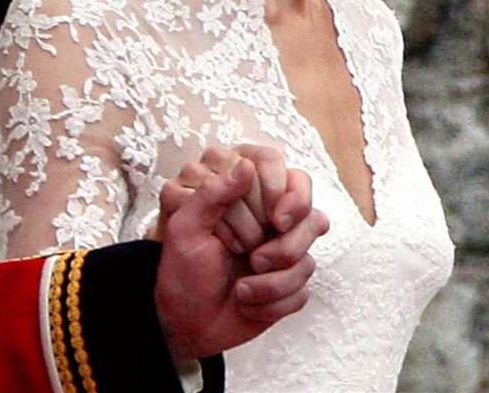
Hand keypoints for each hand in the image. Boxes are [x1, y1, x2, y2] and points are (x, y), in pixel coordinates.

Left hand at [153, 153, 329, 358]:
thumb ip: (212, 193)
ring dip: (272, 282)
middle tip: (245, 255)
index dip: (282, 197)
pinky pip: (302, 290)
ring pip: (307, 258)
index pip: (289, 177)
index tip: (271, 220)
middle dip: (280, 246)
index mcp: (245, 197)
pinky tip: (249, 305)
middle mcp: (270, 220)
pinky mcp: (289, 284)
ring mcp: (283, 252)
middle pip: (308, 217)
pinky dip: (273, 304)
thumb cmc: (181, 273)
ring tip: (241, 290)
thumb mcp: (186, 229)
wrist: (186, 324)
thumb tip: (247, 164)